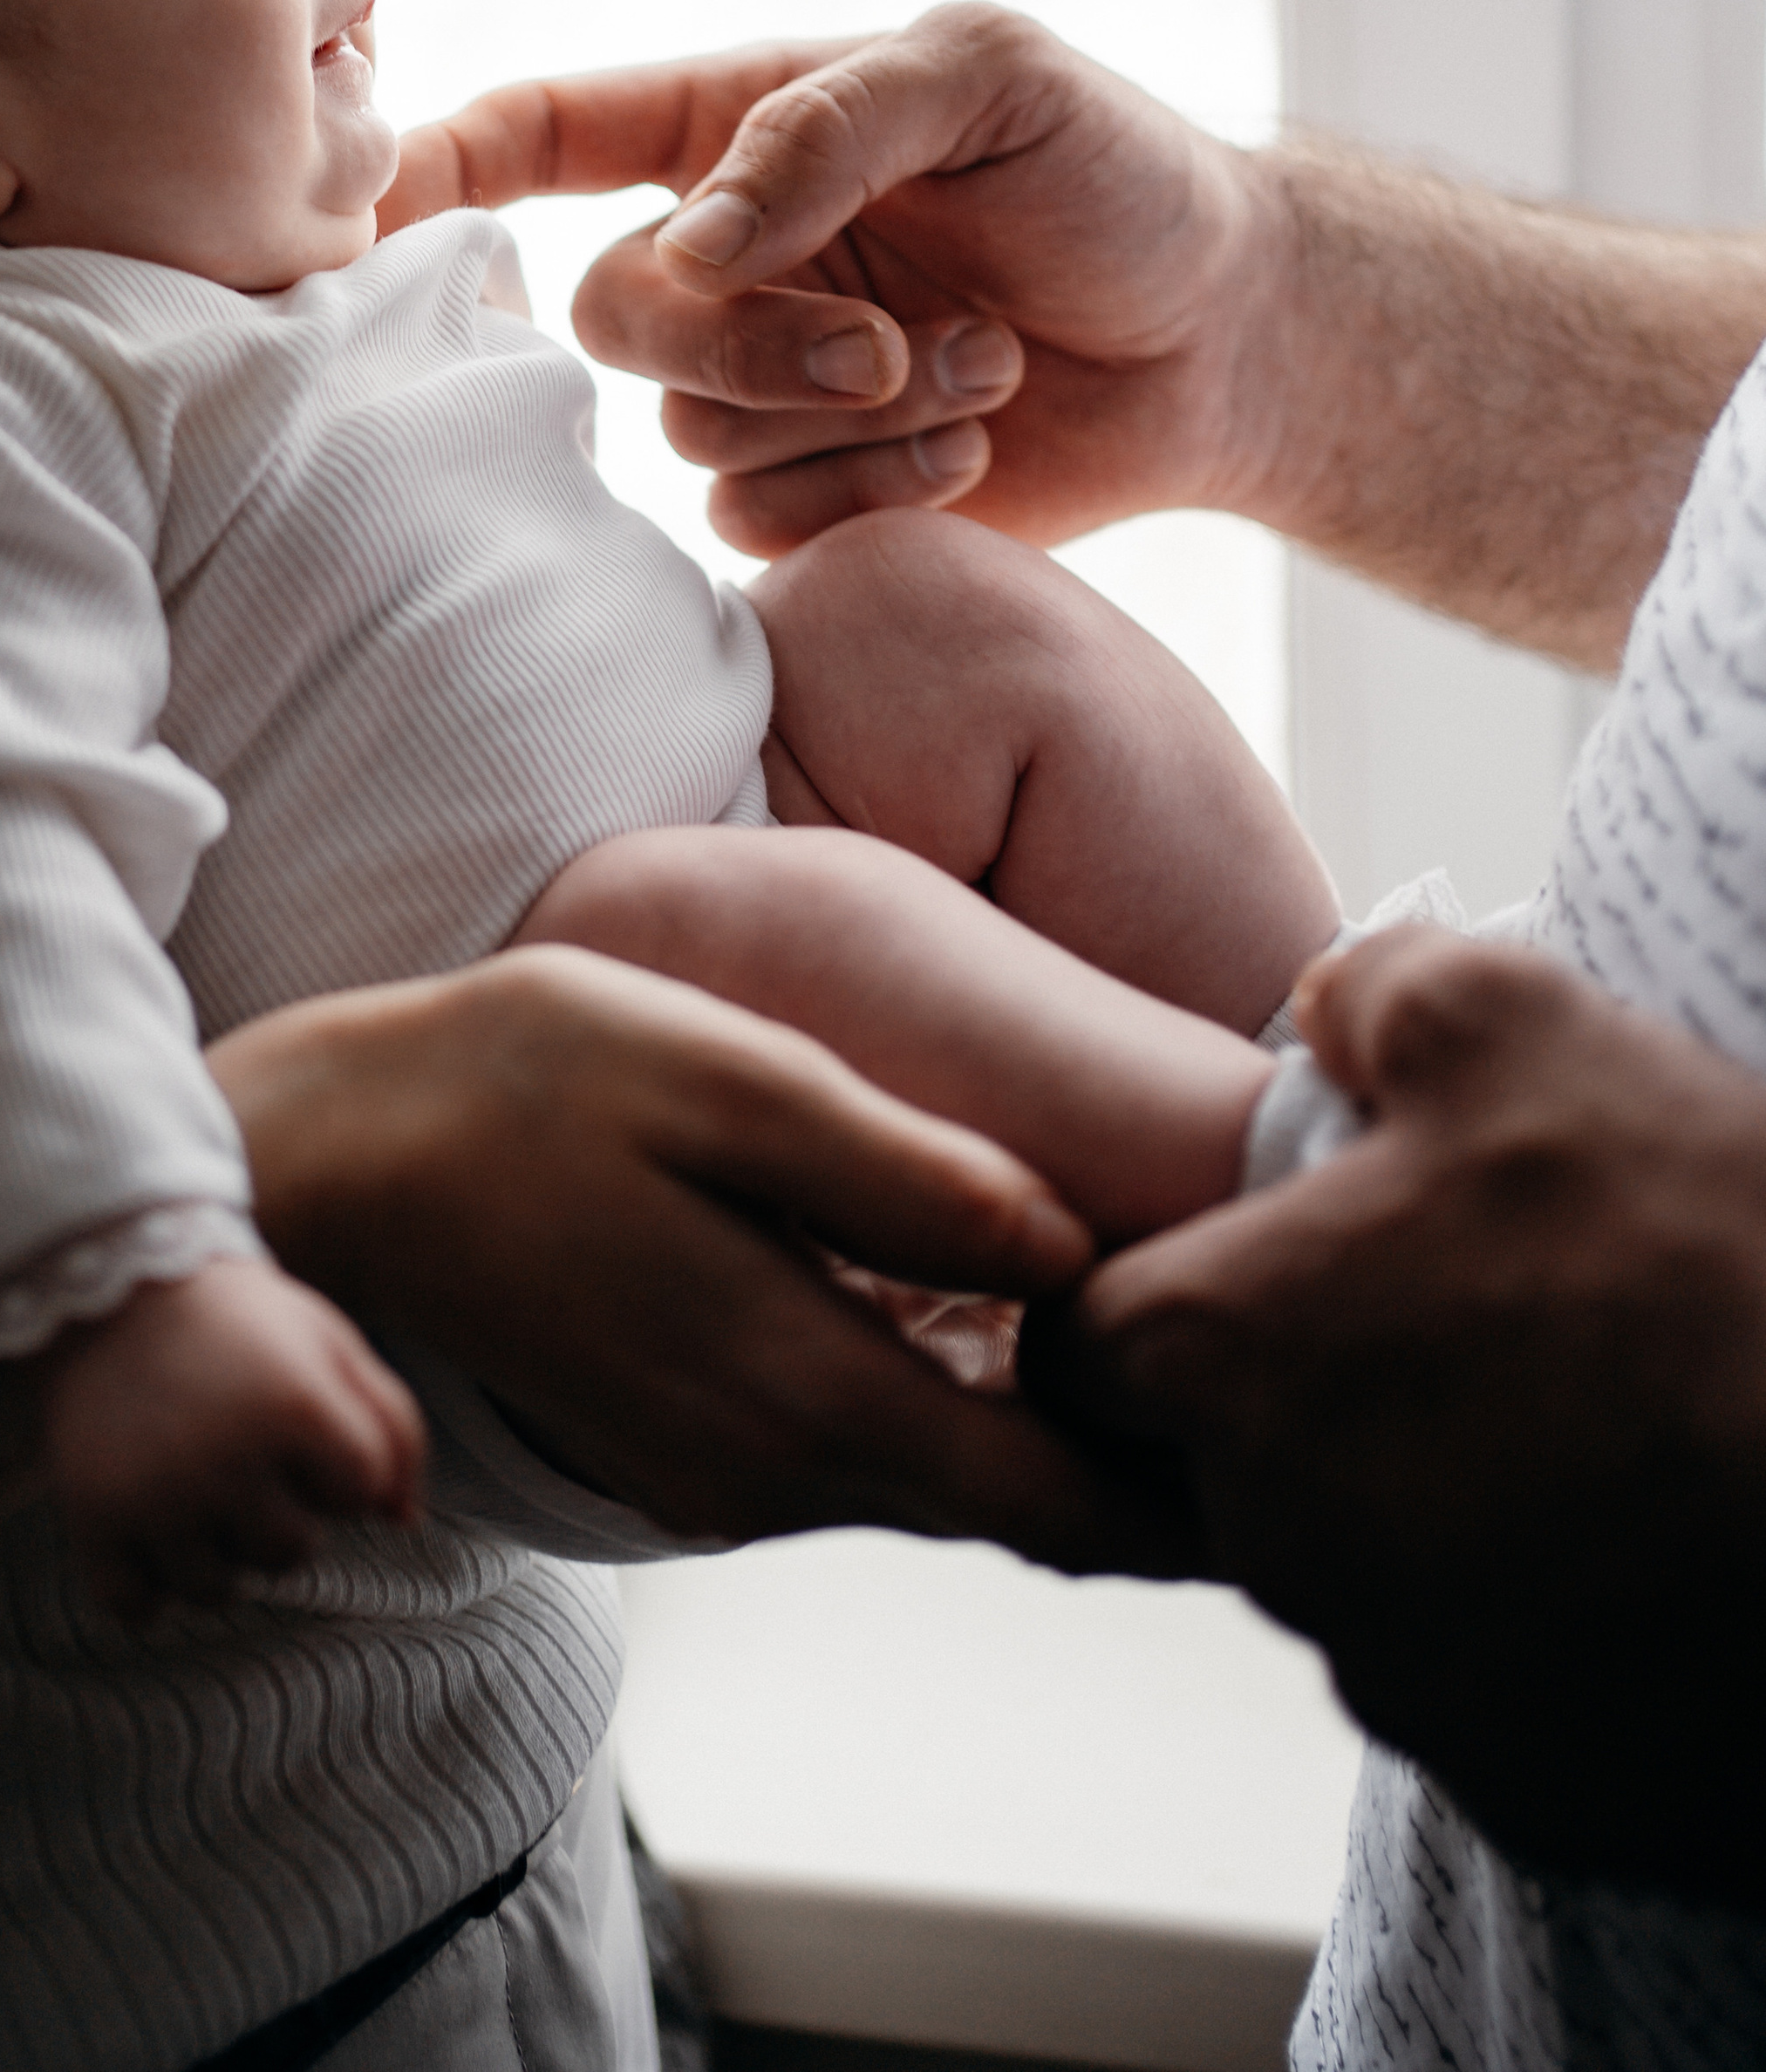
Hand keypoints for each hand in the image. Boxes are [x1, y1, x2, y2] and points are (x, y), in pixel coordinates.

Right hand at [37, 1257, 425, 1620]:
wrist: (113, 1285)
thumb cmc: (237, 1320)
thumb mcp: (329, 1342)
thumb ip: (391, 1424)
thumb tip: (403, 1520)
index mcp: (293, 1403)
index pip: (360, 1490)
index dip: (340, 1465)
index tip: (305, 1432)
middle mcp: (223, 1456)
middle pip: (292, 1552)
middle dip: (283, 1515)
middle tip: (245, 1455)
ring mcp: (154, 1494)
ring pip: (218, 1591)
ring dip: (218, 1555)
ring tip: (198, 1487)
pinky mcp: (93, 1519)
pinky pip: (138, 1607)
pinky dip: (148, 1586)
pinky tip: (152, 1528)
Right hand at [207, 945, 1190, 1571]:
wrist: (335, 1166)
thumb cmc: (523, 1084)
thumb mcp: (725, 1086)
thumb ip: (899, 1178)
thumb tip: (1067, 1249)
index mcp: (804, 1394)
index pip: (1055, 1500)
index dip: (1190, 1493)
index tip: (1301, 1445)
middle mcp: (772, 1473)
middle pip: (1017, 1510)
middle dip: (1148, 1474)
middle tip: (1275, 1387)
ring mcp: (720, 1475)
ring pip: (942, 1485)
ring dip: (1051, 1443)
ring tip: (1172, 1354)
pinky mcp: (685, 1445)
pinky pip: (864, 1454)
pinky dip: (956, 1418)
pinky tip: (1009, 1340)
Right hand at [383, 5, 1271, 555]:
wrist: (1229, 336)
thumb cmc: (1116, 173)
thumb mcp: (988, 77)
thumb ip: (828, 127)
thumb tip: (695, 240)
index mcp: (733, 126)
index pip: (542, 131)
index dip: (436, 167)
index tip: (360, 216)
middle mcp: (724, 260)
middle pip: (614, 319)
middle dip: (747, 344)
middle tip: (894, 345)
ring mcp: (759, 388)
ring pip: (691, 435)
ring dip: (848, 416)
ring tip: (983, 371)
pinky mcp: (814, 497)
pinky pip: (761, 526)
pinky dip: (870, 495)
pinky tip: (972, 453)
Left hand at [1036, 924, 1765, 1905]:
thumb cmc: (1702, 1257)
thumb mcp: (1520, 1023)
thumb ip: (1373, 993)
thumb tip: (1328, 1013)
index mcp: (1235, 1363)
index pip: (1080, 1345)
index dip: (1150, 1285)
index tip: (1249, 1251)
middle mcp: (1282, 1547)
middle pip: (1228, 1462)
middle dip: (1314, 1385)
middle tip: (1464, 1305)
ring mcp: (1410, 1686)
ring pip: (1362, 1573)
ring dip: (1432, 1497)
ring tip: (1585, 1406)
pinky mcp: (1538, 1789)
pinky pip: (1496, 1682)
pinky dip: (1547, 1617)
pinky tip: (1650, 1529)